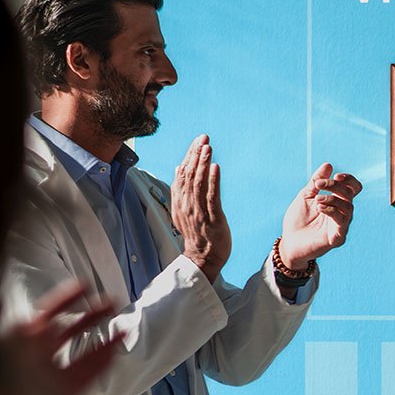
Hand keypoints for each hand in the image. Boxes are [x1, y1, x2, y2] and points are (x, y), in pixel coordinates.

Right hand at [171, 135, 230, 274]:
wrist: (203, 257)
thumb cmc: (197, 232)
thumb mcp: (184, 209)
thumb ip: (181, 189)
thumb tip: (178, 167)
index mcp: (180, 201)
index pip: (183, 173)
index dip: (190, 155)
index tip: (198, 140)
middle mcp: (186, 204)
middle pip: (189, 175)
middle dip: (196, 154)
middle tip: (204, 138)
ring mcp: (198, 211)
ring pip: (199, 183)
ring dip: (203, 164)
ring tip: (208, 148)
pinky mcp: (212, 218)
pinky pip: (211, 197)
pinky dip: (213, 181)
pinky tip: (216, 167)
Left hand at [280, 162, 361, 269]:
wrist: (289, 242)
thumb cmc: (298, 220)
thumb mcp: (306, 195)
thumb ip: (316, 182)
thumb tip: (328, 164)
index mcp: (338, 202)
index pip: (353, 188)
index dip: (349, 180)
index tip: (336, 176)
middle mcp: (343, 213)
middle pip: (350, 194)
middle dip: (335, 186)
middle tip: (319, 185)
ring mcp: (341, 225)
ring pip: (348, 207)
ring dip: (332, 198)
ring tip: (317, 199)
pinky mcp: (337, 238)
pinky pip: (342, 222)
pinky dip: (332, 211)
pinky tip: (319, 208)